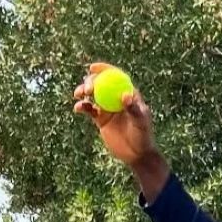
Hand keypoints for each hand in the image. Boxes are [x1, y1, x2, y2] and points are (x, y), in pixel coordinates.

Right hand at [74, 62, 168, 196]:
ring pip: (92, 95)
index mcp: (128, 93)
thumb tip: (124, 95)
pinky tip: (78, 108)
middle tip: (87, 89)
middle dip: (91, 82)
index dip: (103, 69)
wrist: (137, 154)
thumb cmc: (143, 137)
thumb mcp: (140, 122)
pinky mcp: (100, 119)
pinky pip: (89, 110)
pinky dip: (82, 107)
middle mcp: (116, 98)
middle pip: (101, 84)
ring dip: (83, 91)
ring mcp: (108, 108)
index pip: (115, 76)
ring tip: (78, 94)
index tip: (92, 68)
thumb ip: (133, 109)